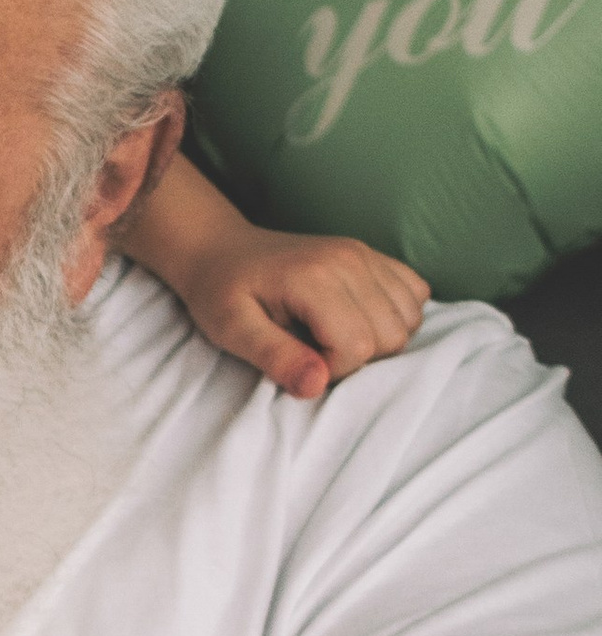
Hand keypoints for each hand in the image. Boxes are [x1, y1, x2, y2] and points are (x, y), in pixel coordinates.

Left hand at [179, 225, 426, 405]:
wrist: (220, 250)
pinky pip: (415, 293)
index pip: (357, 346)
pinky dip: (396, 316)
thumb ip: (276, 357)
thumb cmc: (220, 293)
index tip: (299, 362)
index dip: (332, 369)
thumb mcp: (232, 330)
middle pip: (392, 336)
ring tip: (332, 337)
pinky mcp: (372, 255)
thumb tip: (317, 386)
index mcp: (314, 279)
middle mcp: (349, 260)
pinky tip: (358, 320)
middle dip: (358, 359)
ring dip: (379, 341)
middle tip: (315, 352)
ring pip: (410, 319)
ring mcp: (365, 254)